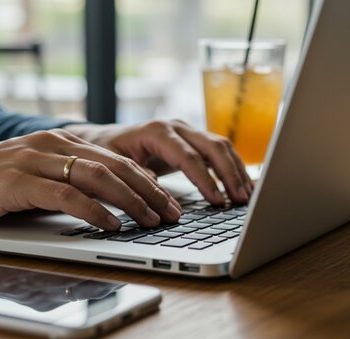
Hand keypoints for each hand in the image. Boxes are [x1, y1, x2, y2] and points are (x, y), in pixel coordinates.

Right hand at [0, 129, 181, 233]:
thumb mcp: (37, 176)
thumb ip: (69, 180)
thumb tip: (109, 202)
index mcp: (61, 140)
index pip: (116, 159)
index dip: (147, 181)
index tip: (169, 201)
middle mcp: (53, 144)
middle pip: (114, 165)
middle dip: (149, 190)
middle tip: (172, 213)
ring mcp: (34, 160)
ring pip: (96, 176)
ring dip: (130, 200)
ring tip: (151, 219)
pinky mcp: (16, 181)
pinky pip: (65, 194)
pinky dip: (93, 210)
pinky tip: (111, 224)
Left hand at [64, 120, 253, 204]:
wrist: (103, 140)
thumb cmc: (105, 153)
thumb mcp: (113, 165)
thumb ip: (135, 175)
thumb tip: (157, 188)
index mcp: (156, 131)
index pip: (188, 156)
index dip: (205, 180)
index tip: (217, 201)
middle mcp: (176, 127)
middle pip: (212, 147)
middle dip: (229, 174)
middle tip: (240, 200)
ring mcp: (187, 131)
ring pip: (221, 146)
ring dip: (236, 171)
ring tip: (246, 197)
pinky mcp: (193, 140)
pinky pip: (218, 151)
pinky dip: (233, 167)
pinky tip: (244, 185)